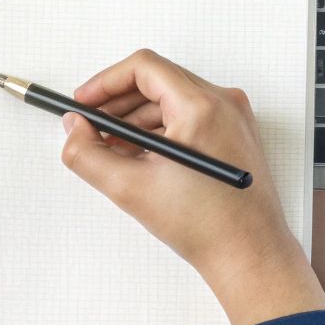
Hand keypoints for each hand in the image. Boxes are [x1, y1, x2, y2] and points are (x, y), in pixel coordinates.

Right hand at [60, 49, 324, 324]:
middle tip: (91, 126)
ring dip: (137, 119)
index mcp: (201, 106)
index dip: (105, 82)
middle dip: (118, 103)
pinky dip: (161, 130)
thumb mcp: (130, 188)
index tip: (84, 102)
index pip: (144, 68)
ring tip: (112, 149)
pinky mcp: (236, 135)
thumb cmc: (206, 226)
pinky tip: (141, 159)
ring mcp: (234, 118)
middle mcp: (223, 103)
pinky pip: (191, 117)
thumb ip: (88, 153)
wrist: (250, 256)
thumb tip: (74, 128)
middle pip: (158, 81)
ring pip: (173, 100)